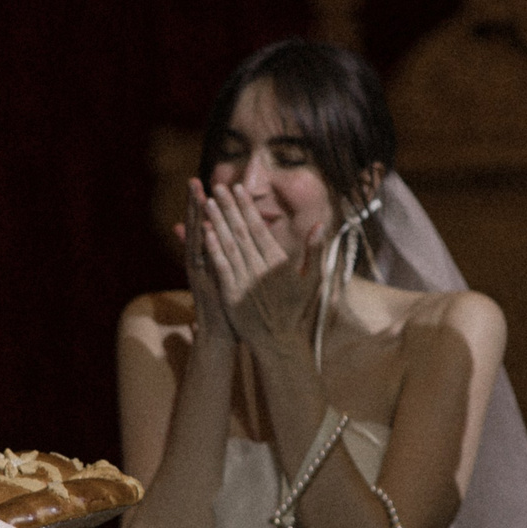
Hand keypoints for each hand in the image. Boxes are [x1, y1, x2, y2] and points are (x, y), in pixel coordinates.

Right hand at [174, 180, 234, 342]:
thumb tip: (242, 236)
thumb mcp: (234, 277)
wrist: (224, 333)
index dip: (209, 207)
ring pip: (195, 237)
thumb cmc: (233, 307)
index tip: (211, 186)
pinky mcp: (199, 281)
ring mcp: (198, 270)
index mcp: (213, 256)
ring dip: (193, 216)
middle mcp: (202, 260)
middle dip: (196, 203)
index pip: (210, 225)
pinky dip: (197, 243)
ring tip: (193, 195)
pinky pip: (197, 258)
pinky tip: (199, 228)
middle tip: (194, 180)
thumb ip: (235, 256)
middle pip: (199, 225)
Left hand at [202, 181, 320, 352]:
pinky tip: (205, 233)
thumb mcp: (312, 279)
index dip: (247, 207)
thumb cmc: (296, 310)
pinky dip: (213, 249)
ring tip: (208, 202)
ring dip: (217, 222)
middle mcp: (260, 268)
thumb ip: (315, 250)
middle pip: (241, 231)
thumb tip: (321, 225)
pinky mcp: (231, 294)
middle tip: (218, 186)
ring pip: (228, 245)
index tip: (238, 189)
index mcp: (278, 262)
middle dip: (229, 207)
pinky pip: (220, 267)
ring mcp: (244, 281)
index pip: (259, 227)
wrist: (279, 341)